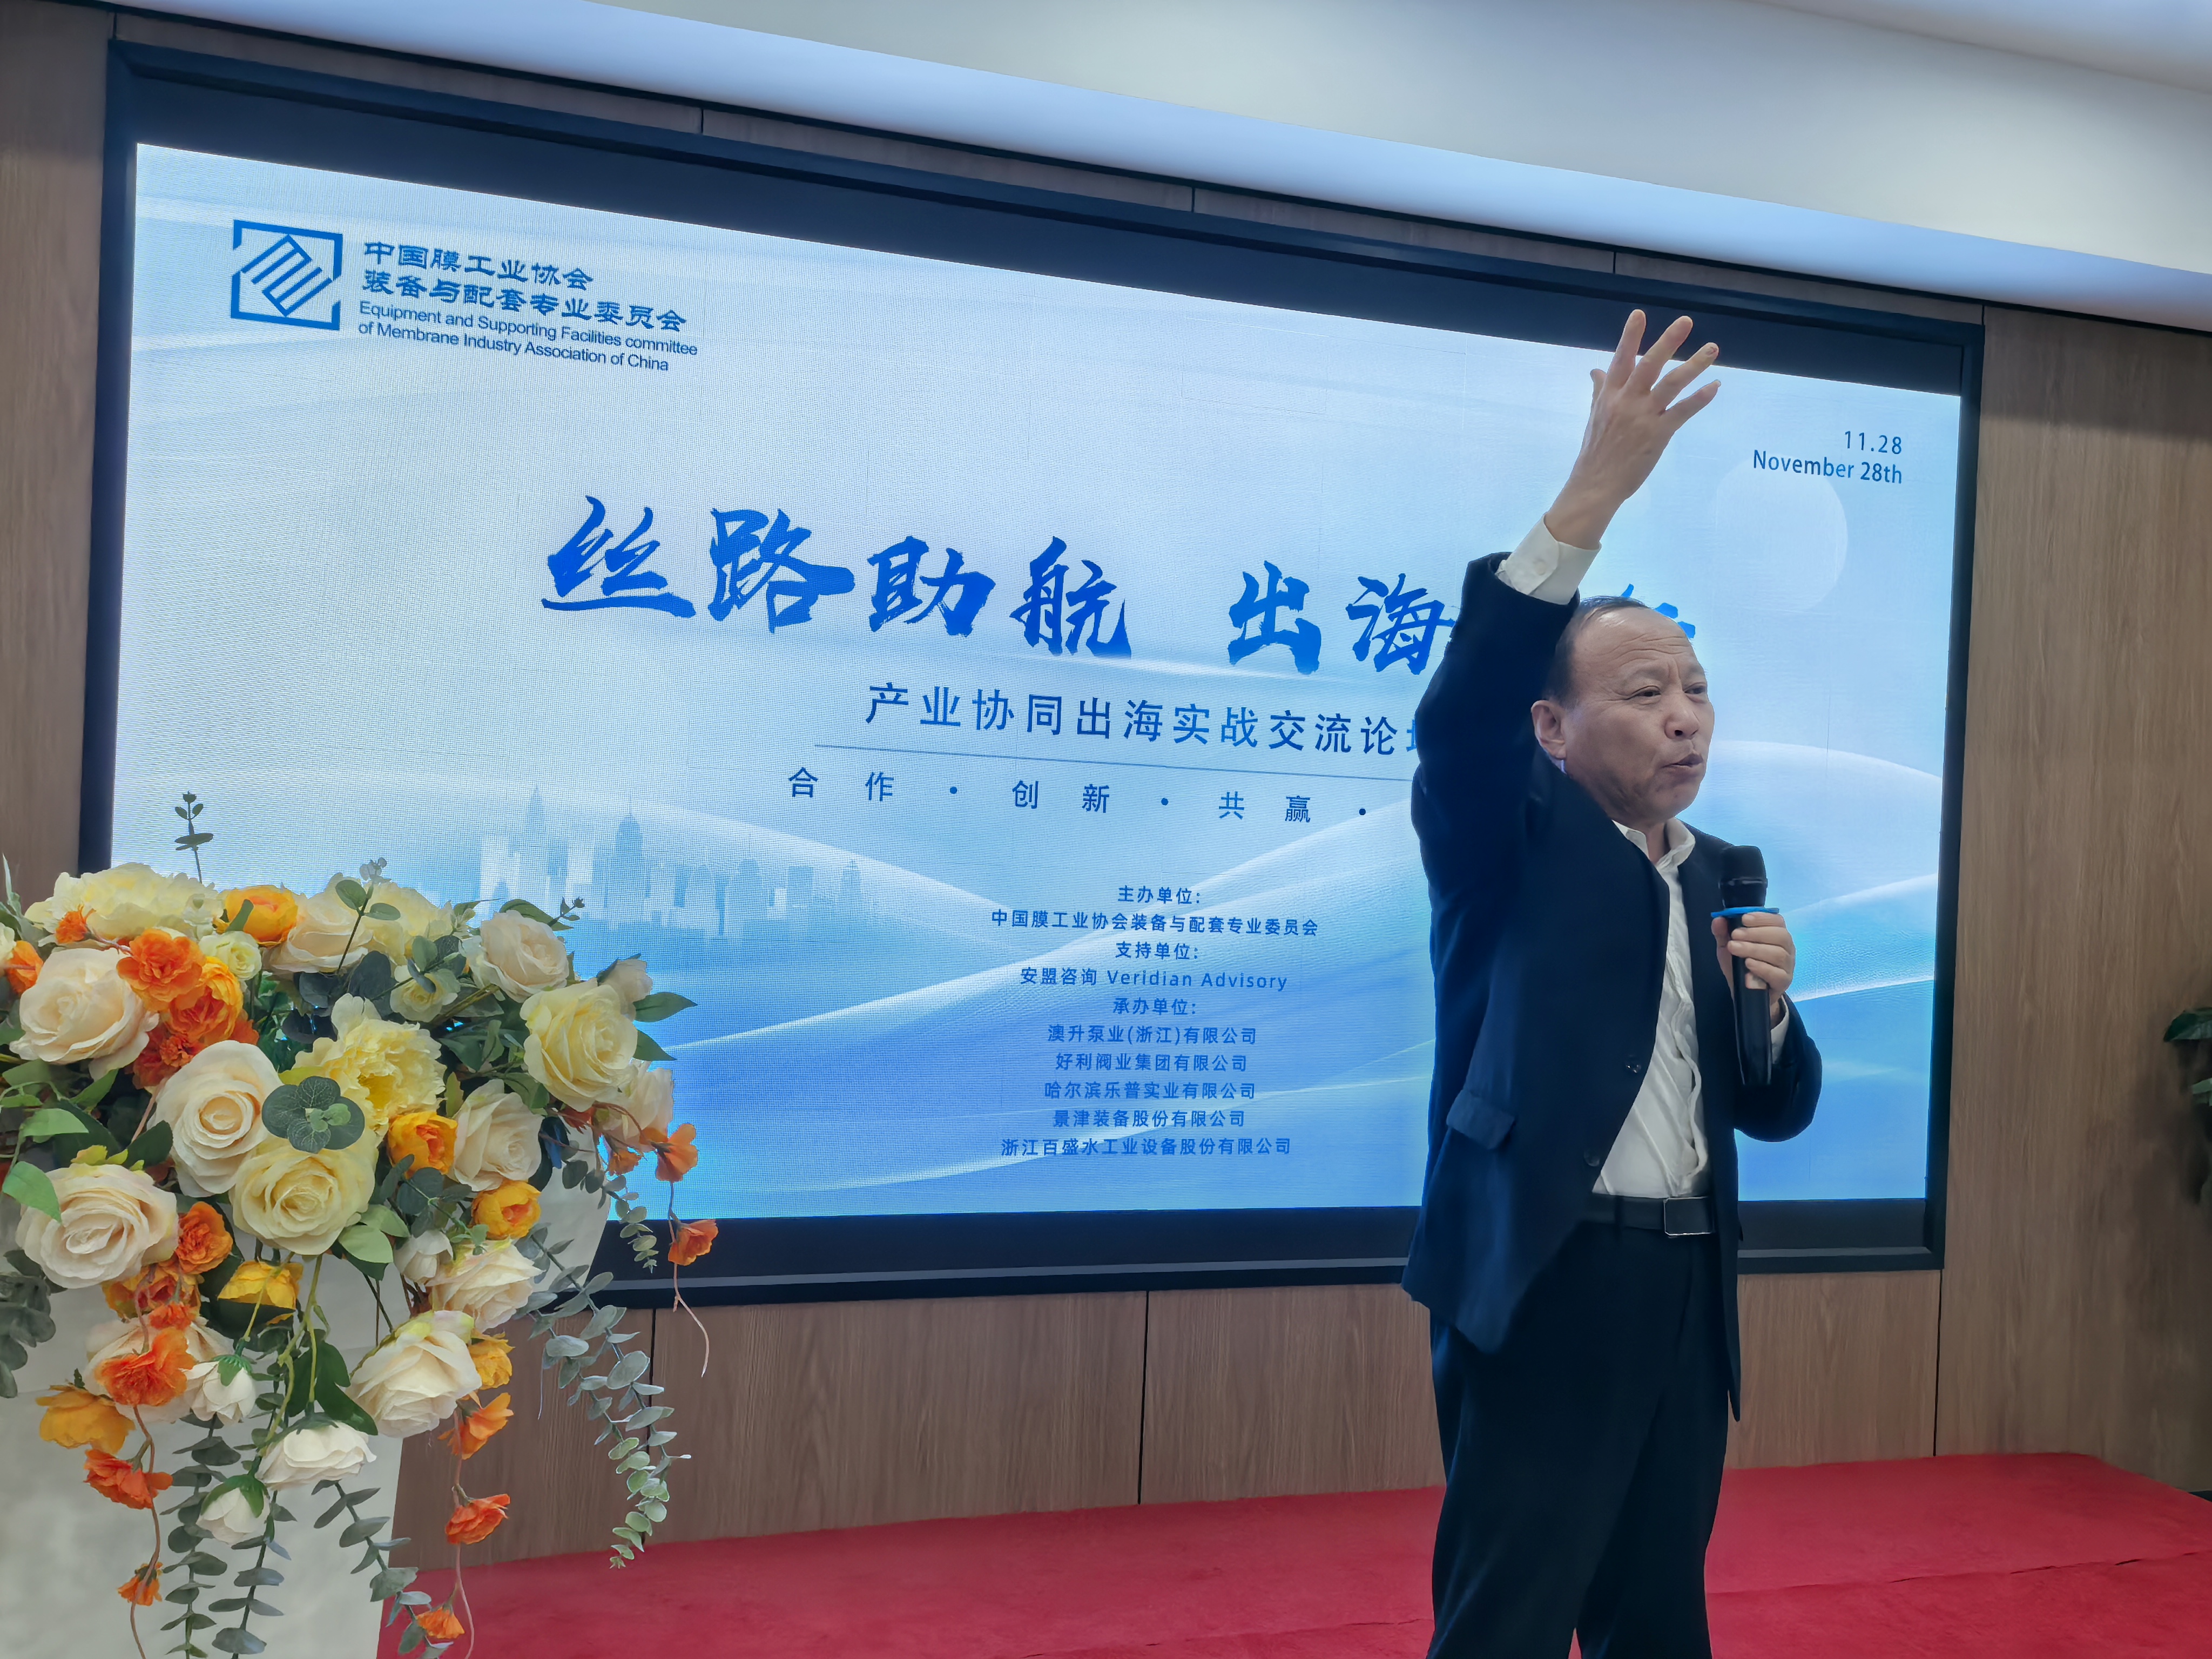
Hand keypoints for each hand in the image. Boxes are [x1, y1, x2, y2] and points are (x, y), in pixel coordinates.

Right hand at [1544, 310, 1718, 549]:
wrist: (1595, 484)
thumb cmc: (1595, 451)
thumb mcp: (1595, 416)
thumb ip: (1600, 390)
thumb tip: (1597, 370)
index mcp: (1609, 395)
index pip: (1620, 359)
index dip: (1630, 336)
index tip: (1640, 314)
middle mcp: (1626, 401)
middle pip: (1649, 365)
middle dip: (1667, 342)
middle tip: (1685, 321)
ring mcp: (1643, 417)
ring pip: (1671, 384)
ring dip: (1694, 364)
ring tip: (1712, 348)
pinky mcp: (1658, 434)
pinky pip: (1682, 412)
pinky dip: (1699, 398)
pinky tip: (1714, 386)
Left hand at [1711, 911, 1793, 1023]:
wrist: (1745, 993)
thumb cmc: (1741, 966)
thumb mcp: (1728, 948)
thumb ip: (1723, 933)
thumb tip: (1718, 919)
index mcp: (1776, 935)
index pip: (1777, 921)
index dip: (1762, 918)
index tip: (1744, 919)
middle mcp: (1786, 948)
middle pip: (1780, 935)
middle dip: (1755, 933)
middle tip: (1735, 935)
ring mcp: (1787, 966)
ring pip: (1778, 954)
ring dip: (1754, 949)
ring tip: (1734, 948)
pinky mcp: (1783, 982)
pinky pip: (1777, 973)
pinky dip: (1761, 967)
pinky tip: (1748, 964)